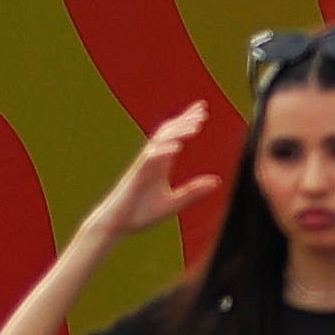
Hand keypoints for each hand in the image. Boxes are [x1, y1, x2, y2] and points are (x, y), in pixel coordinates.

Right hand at [96, 105, 214, 242]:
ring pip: (160, 142)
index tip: (203, 110)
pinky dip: (164, 151)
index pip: (175, 136)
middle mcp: (152, 160)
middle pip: (168, 133)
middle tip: (203, 111)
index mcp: (160, 163)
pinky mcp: (136, 176)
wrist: (117, 225)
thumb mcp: (173, 203)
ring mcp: (143, 166)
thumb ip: (193, 191)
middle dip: (185, 120)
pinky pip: (150, 159)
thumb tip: (218, 181)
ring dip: (178, 132)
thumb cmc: (141, 213)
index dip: (187, 121)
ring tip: (196, 126)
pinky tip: (177, 147)